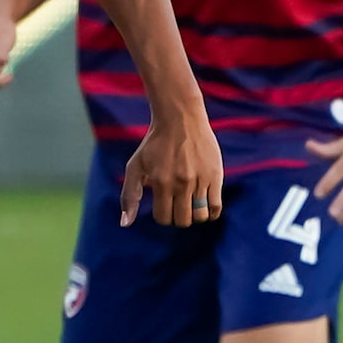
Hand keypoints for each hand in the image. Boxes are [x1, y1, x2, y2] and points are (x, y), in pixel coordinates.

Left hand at [121, 105, 222, 226]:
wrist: (180, 118)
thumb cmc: (154, 143)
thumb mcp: (135, 166)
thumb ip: (129, 195)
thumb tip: (125, 224)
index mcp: (161, 183)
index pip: (163, 218)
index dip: (163, 216)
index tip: (164, 206)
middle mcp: (181, 183)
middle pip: (183, 220)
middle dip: (178, 217)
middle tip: (177, 205)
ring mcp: (200, 180)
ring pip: (200, 216)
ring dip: (194, 216)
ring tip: (191, 204)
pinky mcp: (215, 175)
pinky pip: (216, 207)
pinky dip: (211, 212)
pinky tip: (205, 205)